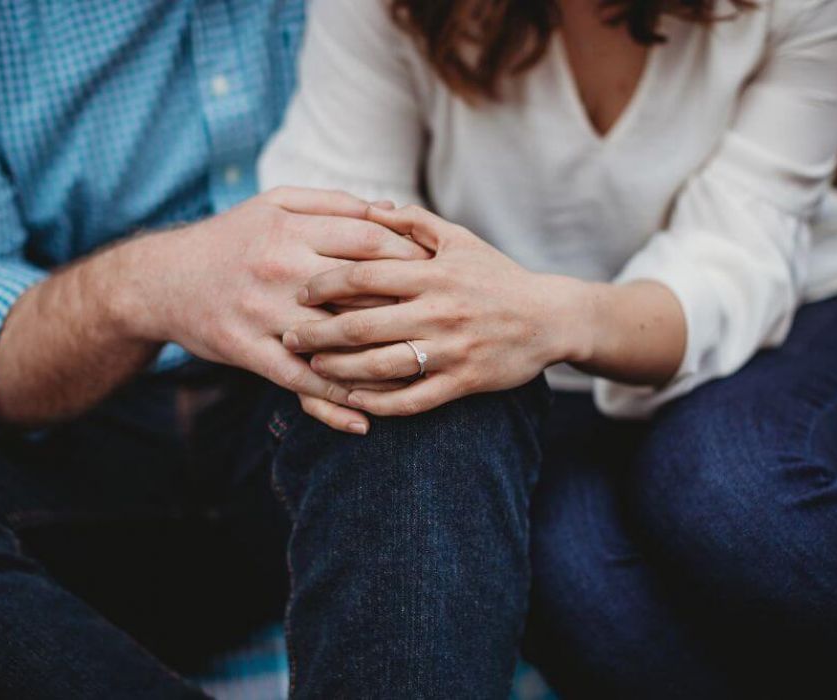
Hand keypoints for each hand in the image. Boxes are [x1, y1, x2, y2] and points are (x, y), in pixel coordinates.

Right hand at [128, 187, 428, 431]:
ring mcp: (263, 312)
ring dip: (381, 359)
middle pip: (362, 290)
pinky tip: (366, 415)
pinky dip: (335, 399)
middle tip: (441, 321)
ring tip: (419, 371)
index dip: (410, 257)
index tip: (437, 271)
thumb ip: (334, 203)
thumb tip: (392, 211)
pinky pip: (299, 380)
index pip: (369, 242)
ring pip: (336, 340)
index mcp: (290, 228)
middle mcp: (279, 268)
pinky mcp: (248, 350)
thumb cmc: (231, 238)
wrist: (161, 281)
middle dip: (407, 306)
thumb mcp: (275, 204)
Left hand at [282, 206, 575, 416]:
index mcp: (433, 273)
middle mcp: (438, 311)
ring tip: (313, 368)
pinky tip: (352, 401)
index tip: (300, 292)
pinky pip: (412, 399)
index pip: (365, 275)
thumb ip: (413, 222)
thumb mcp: (460, 239)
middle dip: (318, 333)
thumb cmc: (497, 276)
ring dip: (340, 370)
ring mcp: (450, 350)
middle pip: (363, 324)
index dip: (325, 283)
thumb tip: (369, 206)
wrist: (548, 318)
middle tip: (288, 336)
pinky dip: (379, 403)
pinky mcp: (462, 382)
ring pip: (381, 366)